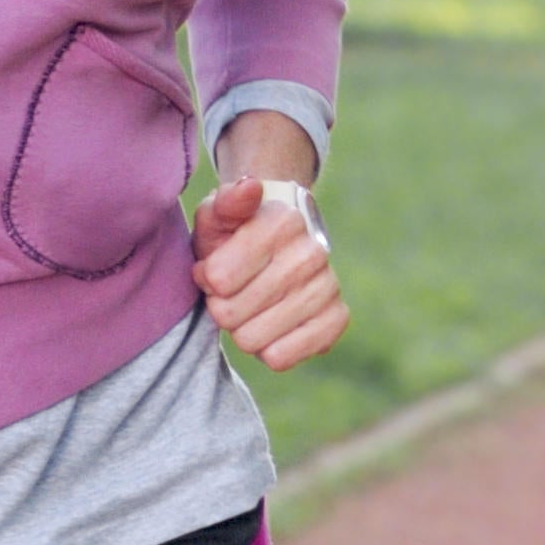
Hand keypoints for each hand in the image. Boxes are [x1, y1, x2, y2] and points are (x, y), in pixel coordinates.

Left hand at [193, 175, 347, 368]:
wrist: (278, 251)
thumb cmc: (235, 237)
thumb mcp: (217, 216)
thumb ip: (225, 203)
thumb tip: (249, 187)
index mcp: (282, 221)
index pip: (217, 279)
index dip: (207, 279)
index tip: (214, 268)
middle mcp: (312, 253)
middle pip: (229, 313)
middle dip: (221, 306)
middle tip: (232, 292)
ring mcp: (328, 287)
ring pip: (252, 340)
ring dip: (242, 329)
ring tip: (250, 307)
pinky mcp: (337, 319)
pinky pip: (281, 358)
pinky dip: (267, 349)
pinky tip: (271, 327)